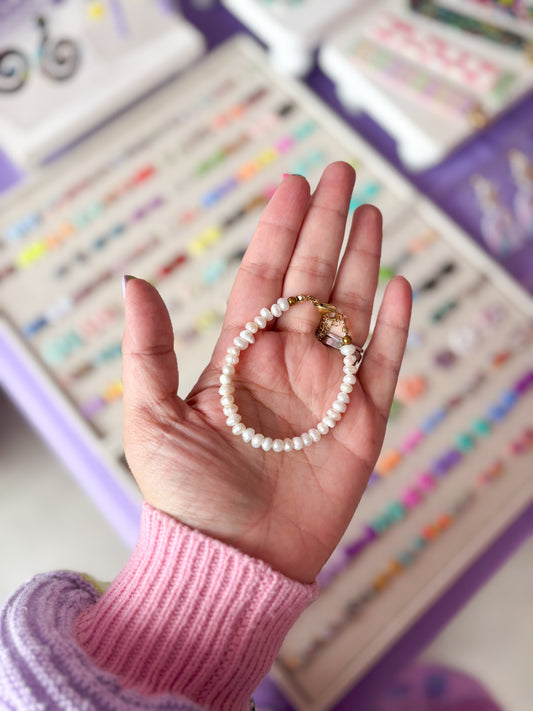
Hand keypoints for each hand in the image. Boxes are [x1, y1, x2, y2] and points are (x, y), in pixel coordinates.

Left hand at [122, 162, 411, 583]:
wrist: (232, 565)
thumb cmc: (185, 499)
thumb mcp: (151, 419)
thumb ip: (148, 349)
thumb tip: (133, 278)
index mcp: (238, 357)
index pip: (262, 277)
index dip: (278, 230)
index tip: (293, 184)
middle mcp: (284, 365)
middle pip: (311, 281)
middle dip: (327, 226)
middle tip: (342, 175)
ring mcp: (325, 391)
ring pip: (351, 312)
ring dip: (363, 262)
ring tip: (372, 214)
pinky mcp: (361, 425)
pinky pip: (384, 366)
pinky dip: (394, 327)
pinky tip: (398, 286)